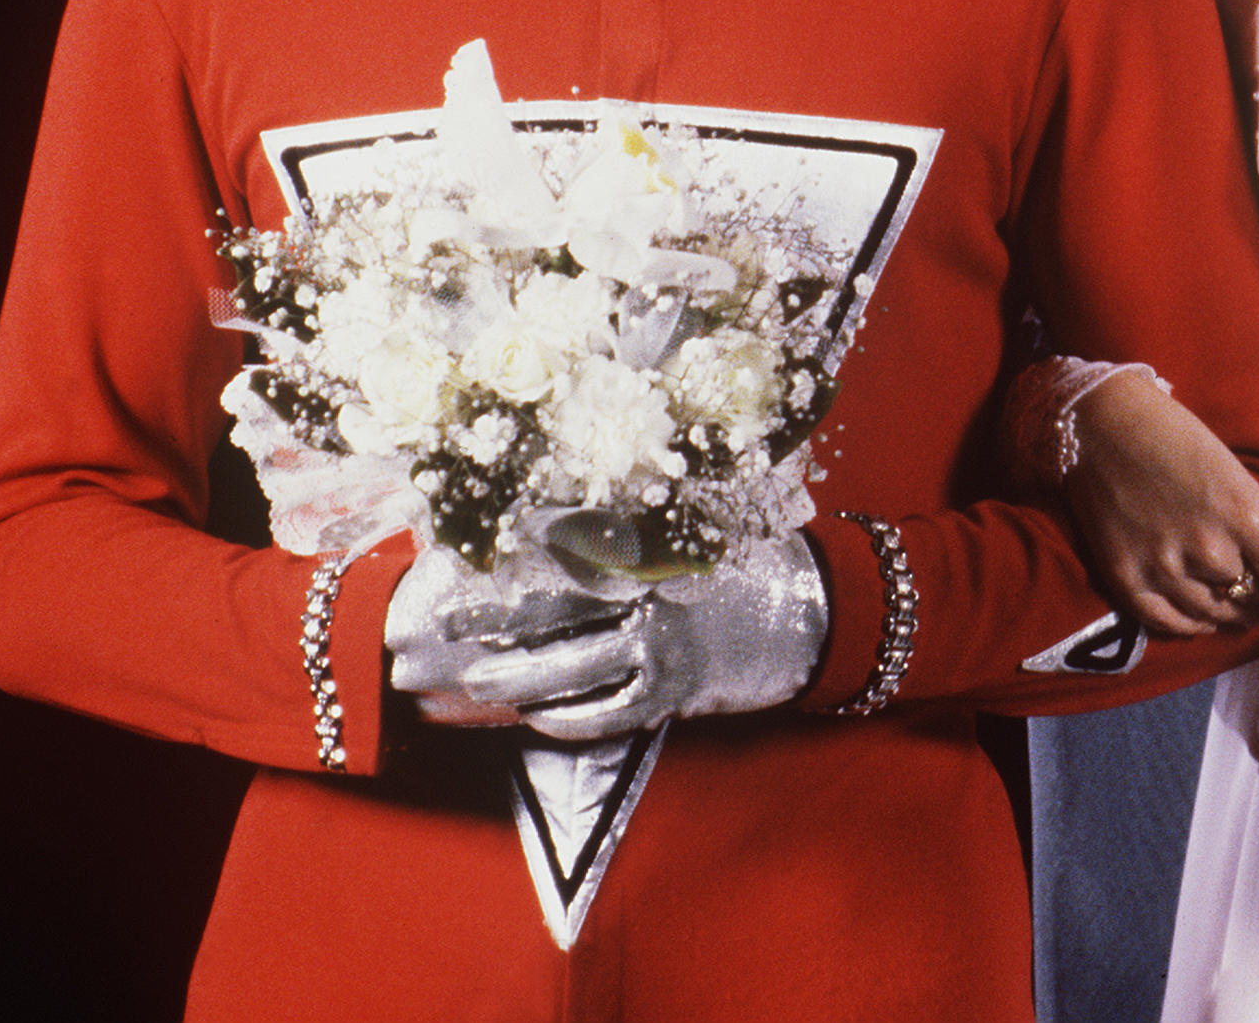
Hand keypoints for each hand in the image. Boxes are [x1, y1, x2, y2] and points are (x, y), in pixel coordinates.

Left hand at [385, 533, 826, 740]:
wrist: (811, 607)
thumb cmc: (738, 569)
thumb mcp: (683, 541)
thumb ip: (625, 543)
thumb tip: (549, 539)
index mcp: (647, 551)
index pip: (564, 556)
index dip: (510, 569)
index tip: (464, 572)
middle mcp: (650, 593)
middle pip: (554, 612)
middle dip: (494, 626)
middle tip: (446, 632)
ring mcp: (663, 644)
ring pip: (572, 668)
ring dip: (518, 679)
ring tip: (476, 685)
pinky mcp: (676, 690)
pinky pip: (608, 713)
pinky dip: (569, 719)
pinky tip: (537, 718)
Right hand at [1065, 371, 1258, 636]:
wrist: (1106, 425)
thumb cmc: (1180, 442)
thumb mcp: (1239, 480)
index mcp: (1243, 513)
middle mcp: (1208, 546)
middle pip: (1250, 599)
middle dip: (1256, 596)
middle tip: (1249, 582)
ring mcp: (1164, 565)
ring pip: (1213, 616)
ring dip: (1226, 613)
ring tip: (1227, 600)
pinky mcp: (1126, 577)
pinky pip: (1168, 623)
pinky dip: (1189, 624)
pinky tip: (1197, 614)